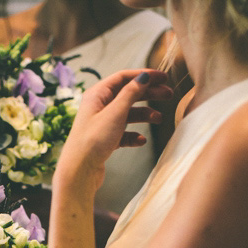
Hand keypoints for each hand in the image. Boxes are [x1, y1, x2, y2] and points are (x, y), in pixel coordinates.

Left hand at [55, 69, 172, 186]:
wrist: (79, 171)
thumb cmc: (93, 140)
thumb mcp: (115, 113)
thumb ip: (130, 93)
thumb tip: (143, 77)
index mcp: (97, 95)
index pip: (123, 77)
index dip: (144, 75)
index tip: (163, 78)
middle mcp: (98, 107)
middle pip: (128, 94)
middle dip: (149, 94)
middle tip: (169, 95)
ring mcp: (101, 124)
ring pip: (128, 114)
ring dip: (145, 115)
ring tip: (159, 119)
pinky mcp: (104, 140)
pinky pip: (123, 133)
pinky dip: (134, 135)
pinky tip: (141, 141)